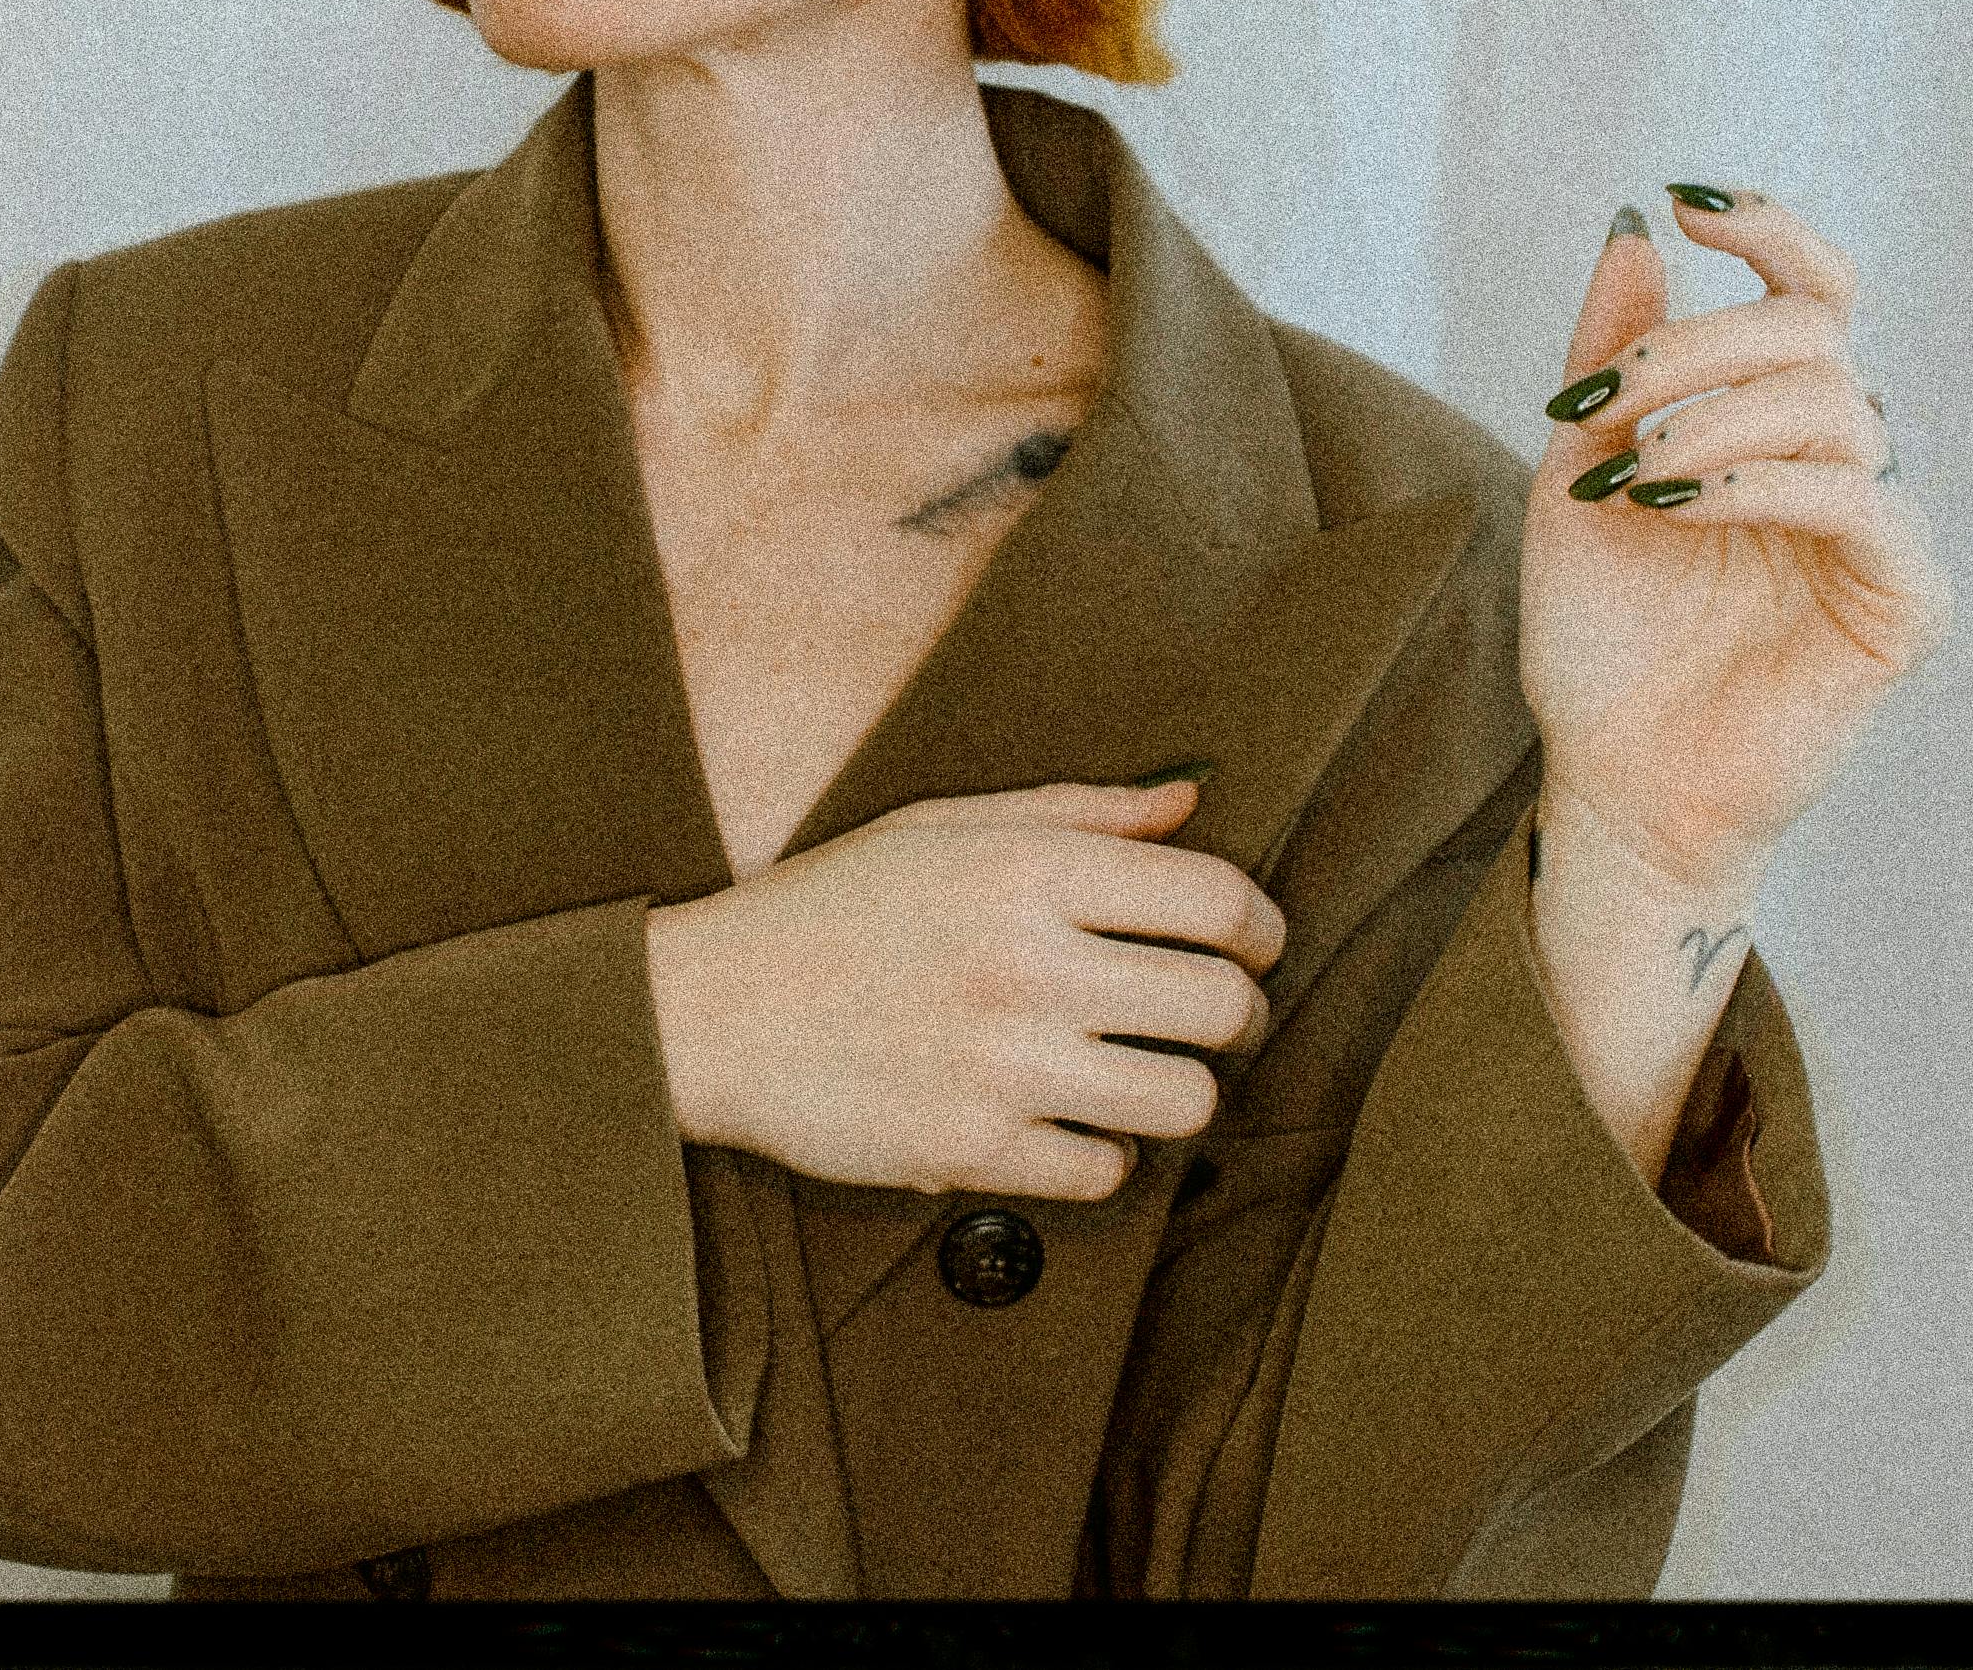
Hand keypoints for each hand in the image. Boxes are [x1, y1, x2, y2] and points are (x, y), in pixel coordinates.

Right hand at [642, 778, 1284, 1201]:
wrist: (709, 1012)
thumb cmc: (833, 906)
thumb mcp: (944, 825)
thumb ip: (1077, 812)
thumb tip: (1191, 802)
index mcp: (1026, 869)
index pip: (1217, 900)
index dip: (1262, 928)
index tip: (1254, 944)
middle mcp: (1025, 963)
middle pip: (1222, 1006)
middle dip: (1242, 1015)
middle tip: (1217, 1016)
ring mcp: (1001, 1065)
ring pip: (1184, 1101)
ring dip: (1183, 1090)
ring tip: (1150, 1072)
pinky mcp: (971, 1151)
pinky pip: (1105, 1171)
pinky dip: (1103, 1154)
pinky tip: (1071, 1122)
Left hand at [1519, 188, 1953, 900]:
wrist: (1610, 774)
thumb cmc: (1600, 634)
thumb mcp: (1577, 473)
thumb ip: (1613, 361)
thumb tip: (1635, 233)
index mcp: (1775, 420)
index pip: (1812, 292)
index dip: (1769, 229)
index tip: (1685, 201)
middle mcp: (1841, 460)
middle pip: (1812, 335)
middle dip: (1699, 348)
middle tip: (1607, 400)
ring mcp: (1880, 529)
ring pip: (1837, 405)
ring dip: (1717, 418)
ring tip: (1634, 475)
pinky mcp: (1904, 603)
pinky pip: (1859, 503)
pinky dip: (1762, 483)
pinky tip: (1682, 502)